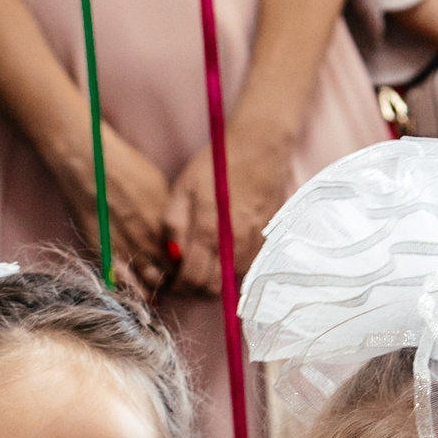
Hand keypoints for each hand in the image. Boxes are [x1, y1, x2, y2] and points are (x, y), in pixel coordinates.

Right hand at [49, 122, 175, 292]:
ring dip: (158, 288)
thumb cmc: (125, 169)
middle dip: (177, 281)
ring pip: (153, 283)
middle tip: (176, 282)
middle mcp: (153, 240)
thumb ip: (171, 217)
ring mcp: (130, 249)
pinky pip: (126, 284)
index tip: (188, 267)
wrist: (90, 165)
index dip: (190, 266)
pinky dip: (136, 291)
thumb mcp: (160, 188)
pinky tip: (141, 293)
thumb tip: (181, 233)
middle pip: (175, 274)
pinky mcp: (107, 255)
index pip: (189, 258)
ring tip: (158, 286)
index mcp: (170, 224)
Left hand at [164, 125, 297, 294]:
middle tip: (185, 274)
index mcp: (209, 232)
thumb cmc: (217, 165)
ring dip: (214, 278)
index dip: (178, 286)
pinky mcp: (267, 243)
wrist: (260, 149)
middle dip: (194, 288)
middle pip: (212, 289)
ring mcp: (254, 245)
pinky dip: (232, 267)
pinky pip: (246, 268)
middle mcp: (234, 244)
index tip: (172, 281)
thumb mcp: (184, 188)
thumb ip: (174, 225)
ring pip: (230, 281)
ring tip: (204, 259)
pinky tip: (224, 249)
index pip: (192, 280)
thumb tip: (170, 257)